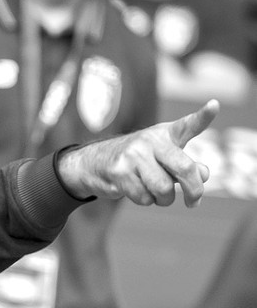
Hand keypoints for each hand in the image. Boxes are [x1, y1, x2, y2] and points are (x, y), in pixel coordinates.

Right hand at [58, 99, 219, 206]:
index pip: (187, 125)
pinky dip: (144, 200)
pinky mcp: (119, 172)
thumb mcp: (161, 157)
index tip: (214, 105)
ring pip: (163, 189)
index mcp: (163, 135)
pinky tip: (135, 190)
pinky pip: (144, 197)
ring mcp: (133, 156)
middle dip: (194, 191)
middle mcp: (150, 141)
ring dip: (163, 200)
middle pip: (184, 169)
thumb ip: (184, 164)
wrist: (93, 163)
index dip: (203, 116)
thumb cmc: (135, 160)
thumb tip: (203, 174)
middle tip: (194, 201)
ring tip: (155, 193)